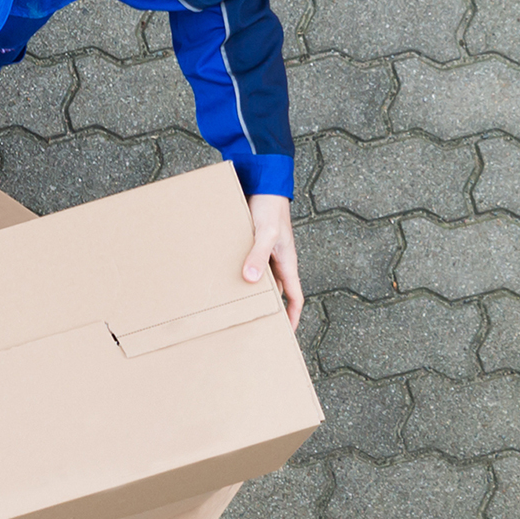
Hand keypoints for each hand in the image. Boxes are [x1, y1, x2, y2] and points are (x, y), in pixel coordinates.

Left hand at [243, 194, 303, 326]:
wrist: (263, 186)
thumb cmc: (270, 209)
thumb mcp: (265, 234)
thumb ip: (258, 255)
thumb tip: (251, 279)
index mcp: (287, 263)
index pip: (295, 297)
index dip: (293, 316)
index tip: (286, 332)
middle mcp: (277, 262)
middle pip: (276, 292)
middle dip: (268, 307)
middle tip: (254, 324)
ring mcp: (265, 254)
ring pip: (260, 279)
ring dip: (250, 290)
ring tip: (234, 306)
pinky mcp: (251, 245)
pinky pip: (248, 265)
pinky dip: (239, 273)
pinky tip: (223, 278)